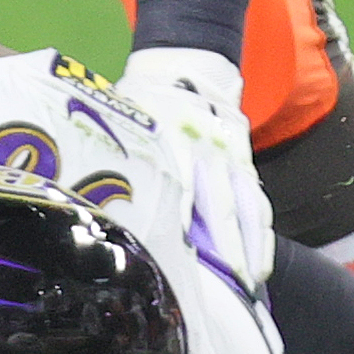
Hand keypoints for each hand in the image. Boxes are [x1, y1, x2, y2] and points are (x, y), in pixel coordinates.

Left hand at [119, 46, 270, 283]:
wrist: (183, 70)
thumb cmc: (140, 106)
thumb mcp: (124, 125)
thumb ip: (117, 161)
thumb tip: (92, 206)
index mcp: (171, 140)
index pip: (176, 186)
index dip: (179, 222)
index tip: (174, 255)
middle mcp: (206, 151)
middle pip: (218, 205)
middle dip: (223, 247)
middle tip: (222, 284)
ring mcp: (230, 158)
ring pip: (246, 208)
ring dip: (249, 248)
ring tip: (247, 283)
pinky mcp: (244, 163)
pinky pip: (258, 203)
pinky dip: (261, 235)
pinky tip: (260, 264)